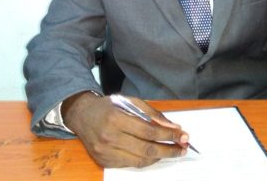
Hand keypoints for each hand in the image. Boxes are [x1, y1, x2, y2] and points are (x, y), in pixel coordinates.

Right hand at [62, 92, 189, 167]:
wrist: (82, 116)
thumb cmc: (108, 107)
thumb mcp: (130, 101)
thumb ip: (151, 113)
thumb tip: (173, 127)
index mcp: (116, 118)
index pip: (149, 130)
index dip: (169, 135)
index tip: (183, 136)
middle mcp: (109, 137)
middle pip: (146, 148)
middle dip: (169, 149)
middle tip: (183, 148)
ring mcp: (106, 152)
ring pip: (140, 160)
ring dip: (160, 157)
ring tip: (172, 151)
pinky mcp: (104, 161)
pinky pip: (131, 164)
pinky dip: (146, 160)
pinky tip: (155, 154)